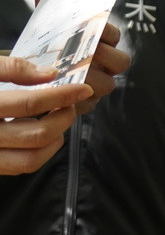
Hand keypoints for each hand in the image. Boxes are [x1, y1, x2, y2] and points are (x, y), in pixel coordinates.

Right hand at [0, 56, 92, 174]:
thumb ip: (11, 68)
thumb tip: (50, 74)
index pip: (28, 103)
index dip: (61, 95)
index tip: (82, 88)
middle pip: (35, 134)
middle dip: (63, 118)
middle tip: (69, 102)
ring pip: (31, 158)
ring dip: (56, 138)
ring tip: (59, 118)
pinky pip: (21, 167)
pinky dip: (43, 153)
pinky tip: (45, 135)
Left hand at [33, 0, 129, 114]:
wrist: (35, 78)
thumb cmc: (47, 51)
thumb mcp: (47, 30)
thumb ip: (48, 11)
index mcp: (102, 43)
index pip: (113, 35)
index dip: (106, 32)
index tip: (92, 29)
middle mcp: (106, 64)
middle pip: (121, 61)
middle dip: (104, 56)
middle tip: (85, 52)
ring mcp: (99, 85)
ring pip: (108, 83)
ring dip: (91, 79)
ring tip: (70, 75)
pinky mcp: (87, 103)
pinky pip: (90, 103)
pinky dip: (77, 99)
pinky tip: (62, 93)